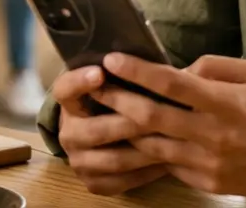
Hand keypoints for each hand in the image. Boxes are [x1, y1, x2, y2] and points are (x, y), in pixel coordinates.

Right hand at [51, 64, 167, 195]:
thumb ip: (134, 72)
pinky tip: (166, 162)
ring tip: (171, 141)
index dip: (80, 81)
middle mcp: (68, 132)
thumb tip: (180, 61)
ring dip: (143, 150)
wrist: (100, 137)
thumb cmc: (116, 99)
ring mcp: (79, 160)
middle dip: (127, 122)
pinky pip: (120, 181)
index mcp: (69, 101)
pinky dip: (144, 173)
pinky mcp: (93, 183)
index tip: (100, 72)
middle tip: (156, 115)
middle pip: (95, 129)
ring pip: (112, 159)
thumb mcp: (117, 82)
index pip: (65, 89)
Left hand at [91, 53, 245, 197]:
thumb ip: (216, 67)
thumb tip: (181, 70)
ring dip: (125, 129)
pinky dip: (152, 152)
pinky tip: (136, 140)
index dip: (138, 70)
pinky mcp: (208, 182)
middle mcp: (213, 134)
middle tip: (95, 87)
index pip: (171, 83)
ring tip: (104, 114)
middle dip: (117, 100)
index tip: (113, 58)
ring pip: (153, 146)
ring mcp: (208, 162)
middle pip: (151, 117)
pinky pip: (170, 165)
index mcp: (225, 102)